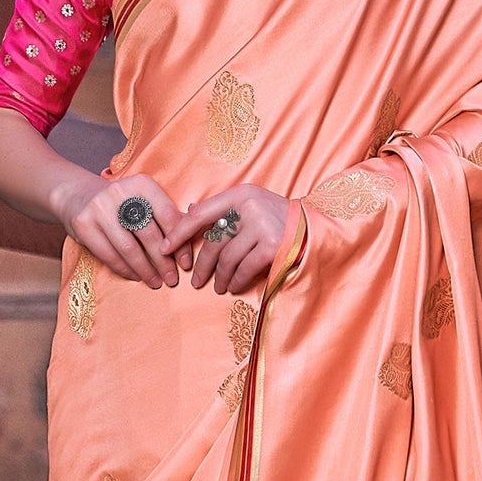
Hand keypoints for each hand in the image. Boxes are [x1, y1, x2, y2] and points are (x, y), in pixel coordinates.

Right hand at [53, 171, 185, 288]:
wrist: (76, 195)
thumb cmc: (121, 203)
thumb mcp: (143, 200)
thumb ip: (167, 215)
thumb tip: (194, 237)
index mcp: (141, 184)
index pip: (167, 216)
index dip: (179, 243)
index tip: (185, 264)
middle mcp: (120, 192)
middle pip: (149, 235)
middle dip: (163, 262)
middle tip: (172, 279)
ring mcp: (99, 208)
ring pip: (129, 248)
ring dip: (145, 270)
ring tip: (155, 282)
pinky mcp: (83, 224)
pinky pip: (109, 254)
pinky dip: (124, 269)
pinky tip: (135, 276)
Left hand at [163, 185, 290, 295]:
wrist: (316, 228)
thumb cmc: (278, 218)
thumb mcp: (251, 204)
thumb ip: (224, 208)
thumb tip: (189, 210)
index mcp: (240, 193)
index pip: (200, 214)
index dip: (179, 232)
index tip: (165, 249)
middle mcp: (249, 206)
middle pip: (213, 241)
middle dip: (202, 265)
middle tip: (196, 281)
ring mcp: (262, 225)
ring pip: (228, 258)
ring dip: (220, 277)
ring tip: (218, 287)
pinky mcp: (273, 245)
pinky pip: (244, 268)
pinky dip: (236, 280)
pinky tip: (233, 286)